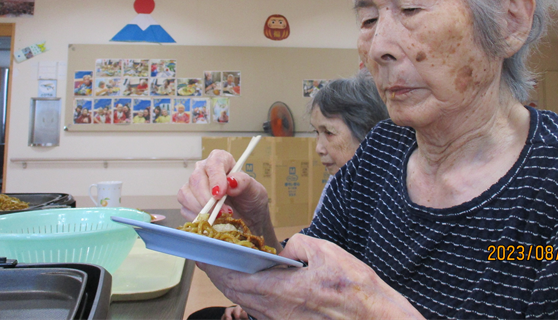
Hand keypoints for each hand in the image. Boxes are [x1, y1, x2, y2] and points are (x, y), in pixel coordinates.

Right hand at [177, 149, 275, 240]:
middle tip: (223, 212)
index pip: (213, 164)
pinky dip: (197, 217)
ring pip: (186, 194)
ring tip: (219, 217)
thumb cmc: (250, 200)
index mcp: (221, 160)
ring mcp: (193, 186)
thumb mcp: (255, 190)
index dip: (215, 178)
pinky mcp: (187, 202)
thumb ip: (244, 183)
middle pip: (196, 179)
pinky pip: (185, 209)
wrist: (247, 219)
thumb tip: (231, 181)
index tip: (220, 194)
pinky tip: (211, 220)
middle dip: (208, 199)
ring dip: (202, 209)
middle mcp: (204, 170)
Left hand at [198, 234, 424, 319]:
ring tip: (224, 261)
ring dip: (231, 281)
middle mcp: (273, 311)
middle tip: (205, 251)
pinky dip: (248, 291)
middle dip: (216, 269)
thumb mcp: (328, 254)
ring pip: (244, 300)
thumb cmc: (358, 292)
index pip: (233, 275)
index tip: (200, 247)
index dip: (213, 261)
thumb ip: (299, 246)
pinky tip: (252, 278)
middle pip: (233, 290)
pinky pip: (259, 307)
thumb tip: (286, 250)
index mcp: (279, 291)